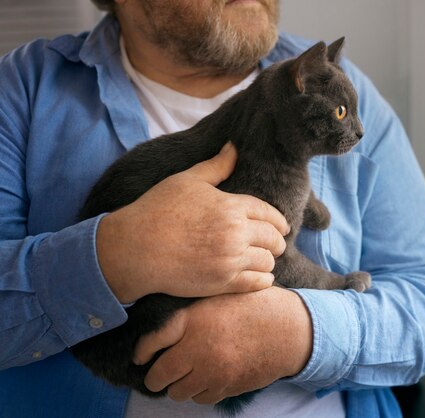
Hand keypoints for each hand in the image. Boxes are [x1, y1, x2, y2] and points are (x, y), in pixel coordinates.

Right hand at [97, 142, 289, 302]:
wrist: (135, 249)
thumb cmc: (157, 210)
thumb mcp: (187, 180)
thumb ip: (216, 166)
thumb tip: (234, 147)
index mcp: (231, 206)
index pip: (269, 214)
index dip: (279, 221)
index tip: (282, 227)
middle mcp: (235, 233)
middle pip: (273, 239)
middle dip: (277, 241)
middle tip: (275, 244)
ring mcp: (230, 260)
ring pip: (268, 262)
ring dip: (268, 260)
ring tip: (263, 260)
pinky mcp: (222, 282)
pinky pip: (257, 283)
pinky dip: (263, 280)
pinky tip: (260, 277)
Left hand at [133, 287, 312, 403]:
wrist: (289, 328)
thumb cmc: (255, 306)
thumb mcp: (220, 296)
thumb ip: (191, 311)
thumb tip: (161, 326)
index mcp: (193, 320)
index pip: (150, 342)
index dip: (141, 351)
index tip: (141, 355)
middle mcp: (198, 348)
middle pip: (159, 375)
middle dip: (155, 376)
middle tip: (158, 372)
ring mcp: (213, 371)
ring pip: (178, 392)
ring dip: (178, 386)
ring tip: (185, 375)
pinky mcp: (227, 386)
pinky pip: (202, 398)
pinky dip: (200, 391)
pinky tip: (207, 378)